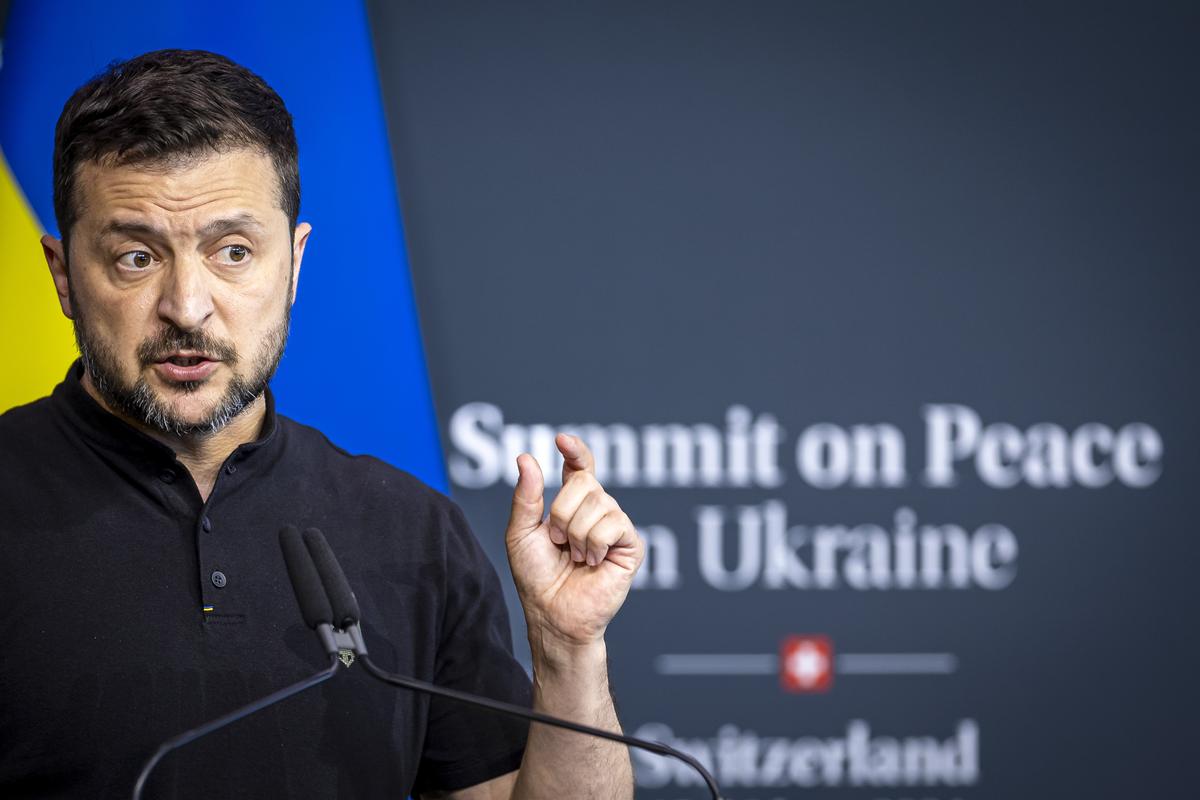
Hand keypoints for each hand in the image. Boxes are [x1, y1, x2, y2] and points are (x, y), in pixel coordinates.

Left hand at [505, 434, 644, 656]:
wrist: (553, 615)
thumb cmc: (536, 578)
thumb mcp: (521, 533)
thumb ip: (526, 496)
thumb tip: (526, 457)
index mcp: (572, 504)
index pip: (580, 467)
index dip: (575, 450)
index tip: (561, 440)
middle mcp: (597, 510)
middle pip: (584, 481)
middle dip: (562, 512)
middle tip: (558, 542)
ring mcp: (615, 526)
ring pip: (599, 502)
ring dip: (577, 533)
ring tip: (577, 557)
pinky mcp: (630, 544)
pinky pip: (613, 524)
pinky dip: (594, 544)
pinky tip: (593, 562)